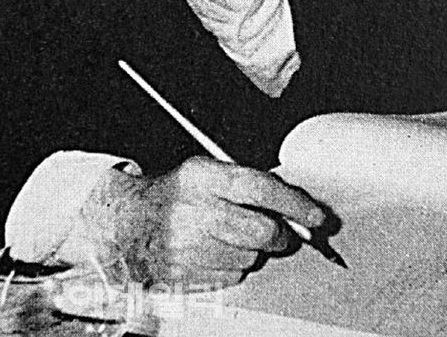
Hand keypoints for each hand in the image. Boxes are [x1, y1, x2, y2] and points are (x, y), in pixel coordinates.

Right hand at [71, 157, 324, 286]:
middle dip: (282, 234)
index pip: (259, 188)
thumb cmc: (174, 193)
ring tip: (231, 234)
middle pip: (263, 232)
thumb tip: (294, 204)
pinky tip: (216, 250)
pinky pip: (233, 276)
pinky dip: (234, 265)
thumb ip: (245, 182)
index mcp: (201, 176)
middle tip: (283, 231)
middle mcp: (195, 211)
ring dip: (253, 249)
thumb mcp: (204, 171)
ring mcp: (190, 247)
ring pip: (251, 257)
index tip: (317, 216)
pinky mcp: (187, 275)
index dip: (294, 203)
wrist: (128, 222)